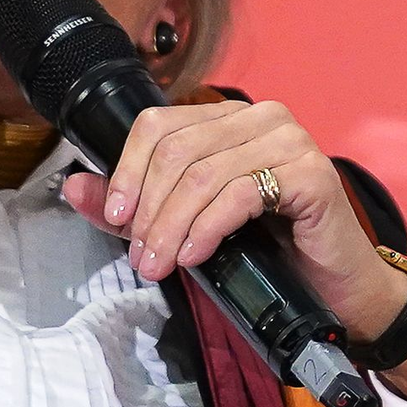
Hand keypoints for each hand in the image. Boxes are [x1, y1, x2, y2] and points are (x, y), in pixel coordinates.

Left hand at [61, 100, 406, 341]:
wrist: (334, 290)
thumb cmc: (265, 252)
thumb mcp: (184, 227)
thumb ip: (130, 207)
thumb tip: (71, 187)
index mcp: (226, 118)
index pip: (156, 125)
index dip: (127, 170)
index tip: (117, 218)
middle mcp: (259, 116)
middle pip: (176, 150)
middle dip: (148, 209)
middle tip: (141, 256)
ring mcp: (288, 139)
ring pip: (203, 174)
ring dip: (172, 226)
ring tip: (160, 264)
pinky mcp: (310, 172)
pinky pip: (240, 194)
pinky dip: (207, 228)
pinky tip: (196, 256)